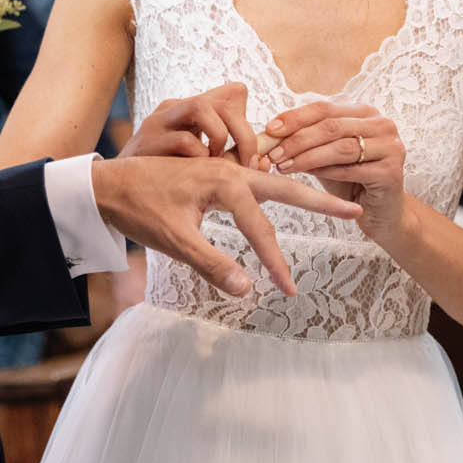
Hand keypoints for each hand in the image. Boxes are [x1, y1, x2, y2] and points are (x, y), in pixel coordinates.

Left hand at [89, 155, 361, 297]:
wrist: (107, 184)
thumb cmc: (138, 210)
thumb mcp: (174, 240)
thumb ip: (213, 264)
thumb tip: (249, 289)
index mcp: (224, 182)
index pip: (262, 228)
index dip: (276, 262)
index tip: (290, 292)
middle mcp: (230, 170)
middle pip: (285, 188)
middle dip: (320, 202)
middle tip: (355, 211)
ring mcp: (223, 170)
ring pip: (272, 183)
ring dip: (301, 194)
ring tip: (331, 204)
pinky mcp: (214, 175)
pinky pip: (254, 182)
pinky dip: (275, 190)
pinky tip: (282, 197)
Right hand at [120, 83, 258, 166]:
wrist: (115, 190)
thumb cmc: (165, 176)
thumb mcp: (199, 162)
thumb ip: (228, 157)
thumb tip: (264, 164)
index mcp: (192, 110)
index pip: (233, 93)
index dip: (251, 122)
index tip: (258, 156)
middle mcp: (177, 109)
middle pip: (223, 100)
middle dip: (244, 134)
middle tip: (250, 164)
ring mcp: (160, 121)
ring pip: (200, 106)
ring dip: (219, 136)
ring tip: (219, 162)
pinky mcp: (147, 140)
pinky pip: (182, 139)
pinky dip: (198, 157)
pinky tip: (198, 174)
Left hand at [260, 101, 407, 238]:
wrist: (380, 213)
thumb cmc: (350, 181)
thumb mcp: (325, 155)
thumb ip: (306, 141)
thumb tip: (269, 133)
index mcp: (365, 113)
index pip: (324, 109)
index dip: (295, 117)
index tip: (269, 129)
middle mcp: (382, 124)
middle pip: (331, 126)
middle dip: (297, 140)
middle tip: (273, 153)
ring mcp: (391, 146)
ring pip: (340, 147)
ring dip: (307, 157)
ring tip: (283, 166)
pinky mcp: (391, 171)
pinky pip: (351, 170)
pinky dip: (325, 172)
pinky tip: (306, 177)